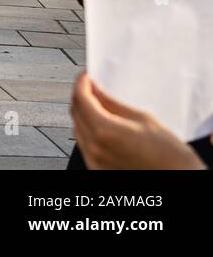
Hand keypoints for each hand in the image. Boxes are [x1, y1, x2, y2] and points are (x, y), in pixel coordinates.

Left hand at [70, 73, 204, 169]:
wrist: (179, 179)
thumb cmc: (169, 155)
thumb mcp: (142, 119)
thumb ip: (113, 103)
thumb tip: (95, 89)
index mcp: (105, 131)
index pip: (81, 99)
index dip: (82, 83)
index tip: (86, 76)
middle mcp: (94, 147)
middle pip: (76, 113)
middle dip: (81, 97)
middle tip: (92, 87)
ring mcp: (94, 160)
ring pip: (77, 128)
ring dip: (83, 113)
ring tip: (97, 104)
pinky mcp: (97, 169)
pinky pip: (84, 144)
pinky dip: (87, 130)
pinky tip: (99, 125)